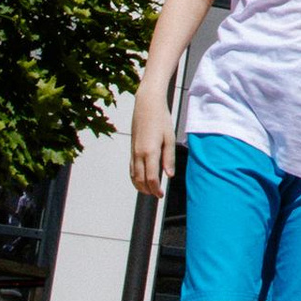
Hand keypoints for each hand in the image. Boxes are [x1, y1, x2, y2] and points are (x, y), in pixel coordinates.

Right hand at [129, 84, 172, 198]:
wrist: (147, 105)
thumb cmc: (161, 119)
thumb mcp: (170, 138)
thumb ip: (169, 158)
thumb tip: (169, 176)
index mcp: (150, 152)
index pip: (151, 178)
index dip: (156, 190)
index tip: (161, 195)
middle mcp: (139, 154)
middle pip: (140, 180)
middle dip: (148, 190)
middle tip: (157, 195)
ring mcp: (133, 152)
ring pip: (133, 176)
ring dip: (140, 186)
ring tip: (149, 191)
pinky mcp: (131, 149)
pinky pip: (131, 168)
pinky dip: (134, 177)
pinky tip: (140, 179)